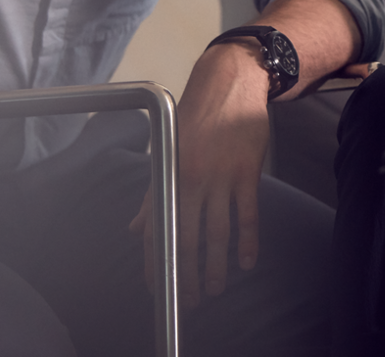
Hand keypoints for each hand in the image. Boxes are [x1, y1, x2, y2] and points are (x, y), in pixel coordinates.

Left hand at [131, 41, 270, 308]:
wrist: (230, 83)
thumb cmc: (197, 118)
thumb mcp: (169, 153)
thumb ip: (154, 195)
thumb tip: (136, 229)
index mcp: (169, 178)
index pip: (158, 231)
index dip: (156, 263)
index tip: (158, 290)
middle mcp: (191, 180)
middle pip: (186, 238)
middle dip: (187, 275)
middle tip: (191, 301)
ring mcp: (220, 176)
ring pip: (217, 232)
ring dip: (217, 266)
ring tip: (217, 289)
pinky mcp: (247, 171)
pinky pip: (247, 213)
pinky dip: (248, 241)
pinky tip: (247, 261)